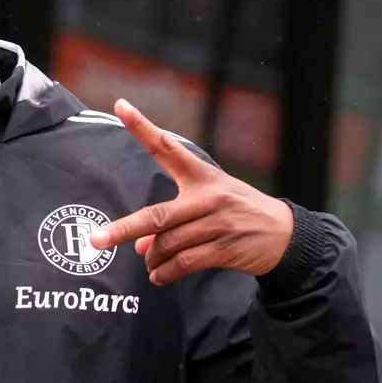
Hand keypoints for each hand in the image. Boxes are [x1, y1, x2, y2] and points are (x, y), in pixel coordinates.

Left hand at [89, 99, 293, 284]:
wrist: (285, 235)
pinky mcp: (225, 248)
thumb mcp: (209, 204)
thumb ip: (172, 220)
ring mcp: (217, 223)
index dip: (142, 127)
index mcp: (202, 176)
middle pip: (158, 216)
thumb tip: (140, 246)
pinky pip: (185, 263)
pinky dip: (166, 273)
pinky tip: (159, 277)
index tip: (120, 105)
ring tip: (149, 264)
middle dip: (124, 229)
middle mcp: (208, 197)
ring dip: (152, 258)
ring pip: (168, 244)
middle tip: (96, 240)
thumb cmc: (238, 212)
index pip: (167, 147)